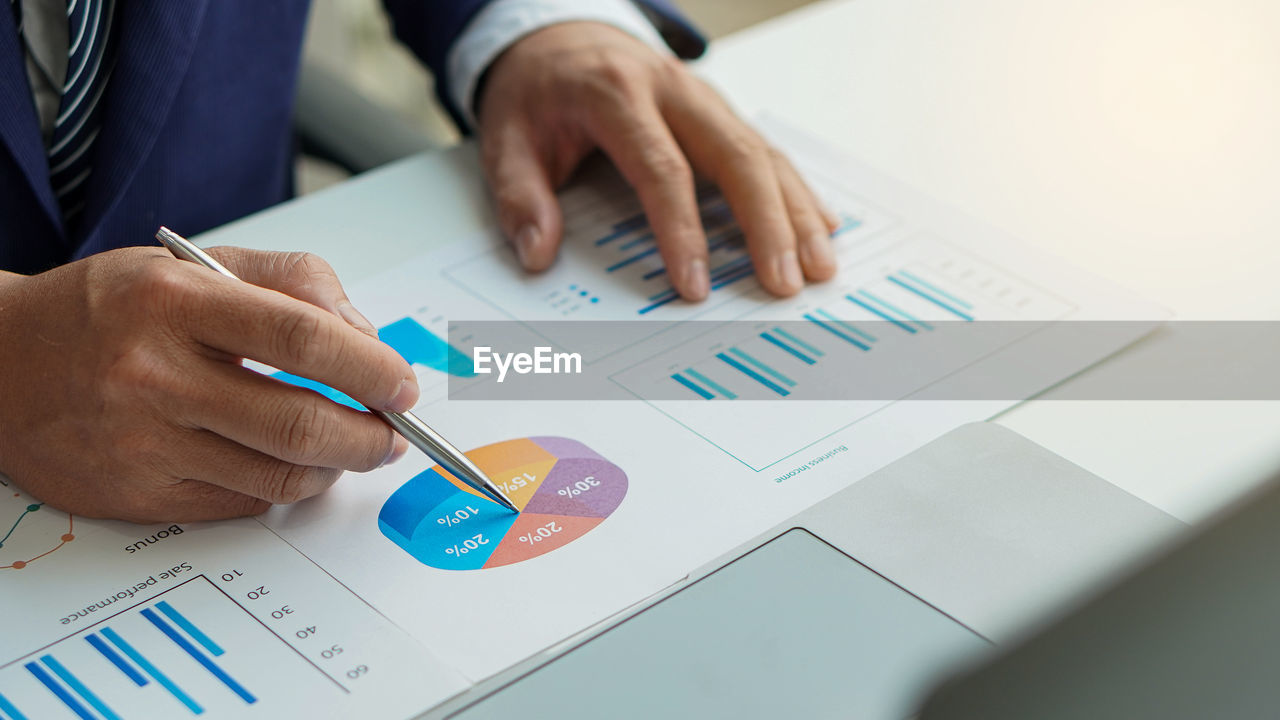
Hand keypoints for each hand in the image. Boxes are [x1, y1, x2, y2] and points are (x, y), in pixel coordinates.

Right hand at [0, 247, 416, 522]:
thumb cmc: (108, 309)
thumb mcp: (192, 265)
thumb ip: (289, 281)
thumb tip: (363, 332)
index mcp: (173, 302)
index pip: (302, 336)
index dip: (371, 367)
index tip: (403, 383)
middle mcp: (154, 374)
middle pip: (300, 423)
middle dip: (371, 435)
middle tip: (395, 431)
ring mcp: (143, 443)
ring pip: (279, 475)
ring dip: (337, 467)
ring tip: (352, 446)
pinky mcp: (138, 494)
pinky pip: (242, 503)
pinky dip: (283, 487)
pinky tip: (289, 463)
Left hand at [477, 22, 838, 299]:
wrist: (558, 38)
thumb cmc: (538, 92)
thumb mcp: (504, 136)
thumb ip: (519, 195)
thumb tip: (538, 253)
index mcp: (617, 94)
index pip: (661, 167)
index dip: (681, 230)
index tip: (694, 285)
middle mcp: (673, 91)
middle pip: (736, 156)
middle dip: (768, 223)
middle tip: (786, 282)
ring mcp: (705, 99)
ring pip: (763, 153)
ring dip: (796, 212)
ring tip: (819, 266)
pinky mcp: (720, 113)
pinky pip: (767, 151)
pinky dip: (797, 192)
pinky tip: (822, 227)